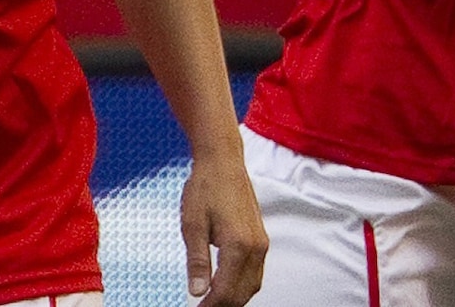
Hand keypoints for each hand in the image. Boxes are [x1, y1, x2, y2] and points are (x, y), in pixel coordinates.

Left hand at [179, 154, 267, 305]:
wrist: (223, 161)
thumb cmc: (205, 188)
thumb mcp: (192, 226)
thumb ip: (197, 262)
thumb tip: (197, 292)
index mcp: (238, 245)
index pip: (225, 291)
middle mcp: (256, 246)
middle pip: (243, 293)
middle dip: (223, 306)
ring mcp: (261, 242)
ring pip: (253, 284)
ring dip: (234, 298)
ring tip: (212, 302)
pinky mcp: (260, 237)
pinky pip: (256, 271)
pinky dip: (242, 285)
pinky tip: (225, 285)